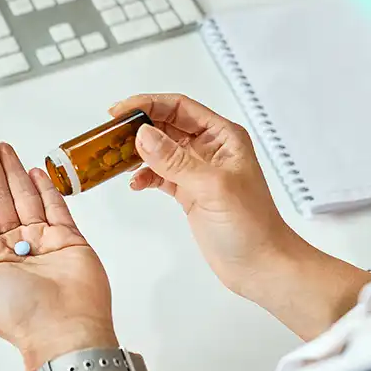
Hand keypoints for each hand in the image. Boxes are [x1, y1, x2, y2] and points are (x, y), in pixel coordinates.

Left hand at [0, 132, 116, 370]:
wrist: (65, 328)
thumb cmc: (17, 314)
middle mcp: (14, 247)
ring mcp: (42, 242)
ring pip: (24, 196)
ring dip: (12, 169)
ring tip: (1, 144)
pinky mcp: (69, 239)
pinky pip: (55, 207)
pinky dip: (45, 187)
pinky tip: (33, 169)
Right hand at [115, 94, 370, 339]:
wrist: (260, 265)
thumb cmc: (252, 226)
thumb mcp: (212, 187)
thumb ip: (175, 160)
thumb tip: (144, 135)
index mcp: (223, 137)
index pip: (180, 107)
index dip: (148, 104)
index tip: (120, 111)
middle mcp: (210, 150)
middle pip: (166, 125)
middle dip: (138, 127)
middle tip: (111, 135)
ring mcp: (198, 171)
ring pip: (160, 150)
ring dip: (137, 152)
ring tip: (117, 159)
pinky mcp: (189, 192)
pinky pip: (159, 174)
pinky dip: (145, 176)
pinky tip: (136, 183)